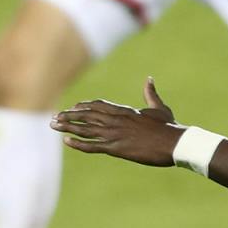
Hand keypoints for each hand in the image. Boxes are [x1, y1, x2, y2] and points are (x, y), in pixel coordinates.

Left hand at [53, 79, 182, 163]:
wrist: (174, 142)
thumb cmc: (169, 127)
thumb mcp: (159, 107)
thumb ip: (151, 93)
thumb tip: (149, 79)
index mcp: (125, 110)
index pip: (98, 105)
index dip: (83, 107)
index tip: (73, 108)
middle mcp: (116, 120)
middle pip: (86, 115)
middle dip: (69, 116)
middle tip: (54, 118)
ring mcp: (115, 133)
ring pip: (85, 128)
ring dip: (68, 127)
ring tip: (54, 126)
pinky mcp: (117, 148)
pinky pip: (92, 145)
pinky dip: (78, 143)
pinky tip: (67, 141)